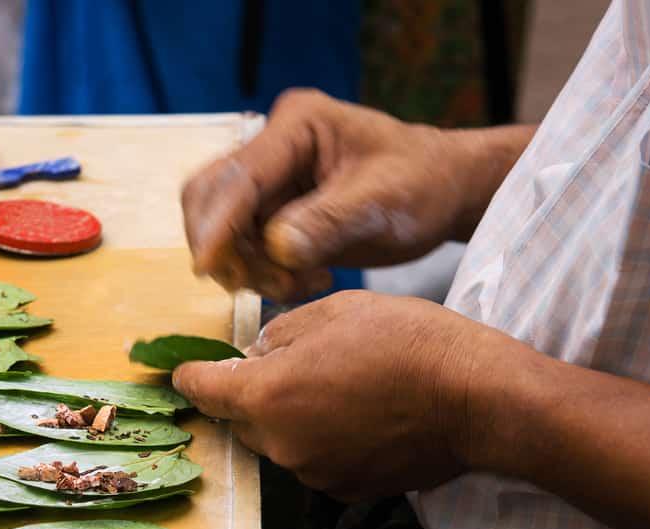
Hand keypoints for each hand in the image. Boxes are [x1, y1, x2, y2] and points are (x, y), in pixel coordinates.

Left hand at [172, 290, 513, 499]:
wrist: (475, 397)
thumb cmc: (406, 341)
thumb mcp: (332, 311)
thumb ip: (278, 335)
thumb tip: (256, 355)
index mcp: (268, 396)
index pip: (204, 390)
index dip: (190, 376)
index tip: (182, 372)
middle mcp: (282, 444)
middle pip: (242, 420)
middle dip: (252, 393)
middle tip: (290, 363)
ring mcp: (314, 473)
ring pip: (280, 441)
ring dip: (290, 417)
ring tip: (337, 385)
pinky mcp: (346, 490)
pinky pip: (314, 460)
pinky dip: (322, 439)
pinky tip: (359, 414)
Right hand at [181, 88, 533, 300]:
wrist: (442, 193)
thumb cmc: (423, 182)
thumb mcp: (384, 200)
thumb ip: (328, 221)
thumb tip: (276, 248)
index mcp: (297, 126)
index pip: (241, 175)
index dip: (218, 223)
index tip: (207, 266)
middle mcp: (272, 149)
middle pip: (210, 198)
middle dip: (227, 248)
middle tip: (273, 281)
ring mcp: (269, 183)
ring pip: (224, 232)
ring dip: (251, 269)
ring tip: (305, 282)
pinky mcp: (272, 214)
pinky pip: (244, 251)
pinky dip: (265, 275)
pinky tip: (308, 280)